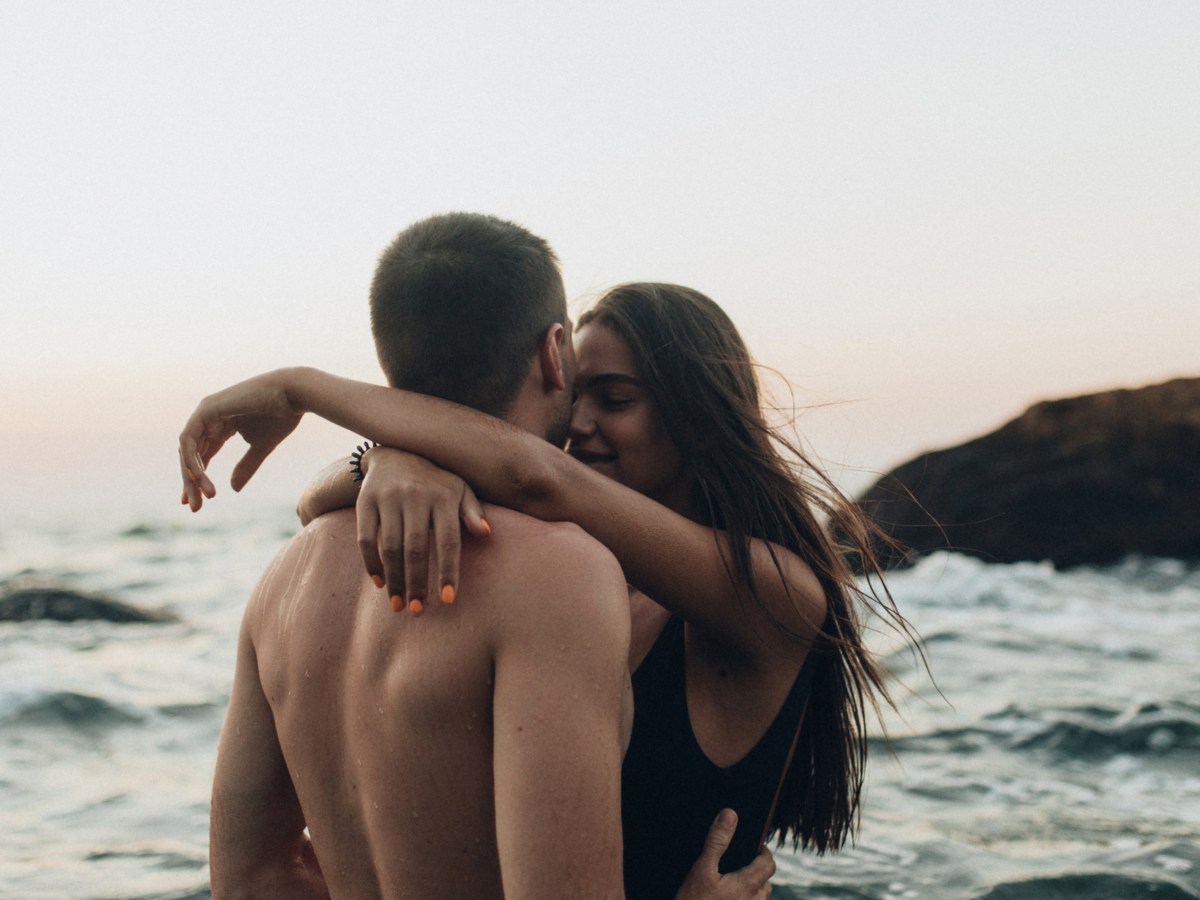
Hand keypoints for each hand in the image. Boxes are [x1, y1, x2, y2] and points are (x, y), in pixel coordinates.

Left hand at [178, 369, 303, 510]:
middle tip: (195, 508)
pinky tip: (198, 477)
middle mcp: (209, 417)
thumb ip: (246, 466)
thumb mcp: (261, 447)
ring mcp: (206, 411)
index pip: (202, 454)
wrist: (293, 394)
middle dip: (191, 483)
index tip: (198, 503)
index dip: (198, 479)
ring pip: (186, 450)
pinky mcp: (207, 409)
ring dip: (191, 476)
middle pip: (192, 455)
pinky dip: (191, 459)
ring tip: (203, 498)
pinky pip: (189, 439)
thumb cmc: (282, 417)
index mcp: (221, 424)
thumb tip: (232, 489)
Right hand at [355, 448, 488, 613]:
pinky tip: (380, 582)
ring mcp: (388, 498)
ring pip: (389, 547)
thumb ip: (472, 512)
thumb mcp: (459, 489)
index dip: (448, 571)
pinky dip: (371, 563)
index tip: (448, 600)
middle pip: (416, 548)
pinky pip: (366, 538)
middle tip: (418, 610)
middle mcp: (415, 496)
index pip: (448, 540)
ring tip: (398, 604)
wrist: (397, 450)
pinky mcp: (365, 501)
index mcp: (443, 496)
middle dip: (417, 583)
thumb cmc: (436, 480)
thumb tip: (487, 533)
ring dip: (394, 579)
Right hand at [675, 810, 775, 899]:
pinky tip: (726, 898)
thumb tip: (730, 815)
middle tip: (740, 862)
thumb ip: (717, 842)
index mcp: (748, 885)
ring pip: (759, 898)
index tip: (754, 845)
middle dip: (757, 869)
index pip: (769, 863)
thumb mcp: (701, 869)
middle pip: (765, 881)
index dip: (763, 851)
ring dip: (752, 888)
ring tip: (732, 881)